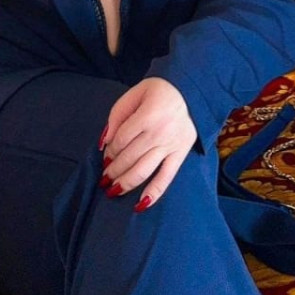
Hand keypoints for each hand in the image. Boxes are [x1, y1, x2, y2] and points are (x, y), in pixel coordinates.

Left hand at [100, 77, 197, 210]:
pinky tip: (140, 204)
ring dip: (125, 183)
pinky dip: (154, 192)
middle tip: (103, 179)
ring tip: (112, 190)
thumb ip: (117, 117)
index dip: (110, 151)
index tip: (106, 156)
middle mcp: (160, 132)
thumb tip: (104, 143)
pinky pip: (167, 177)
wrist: (191, 90)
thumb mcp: (134, 94)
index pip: (121, 140)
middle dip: (113, 170)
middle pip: (129, 157)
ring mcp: (171, 145)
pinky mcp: (181, 153)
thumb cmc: (158, 91)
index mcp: (148, 115)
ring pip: (144, 170)